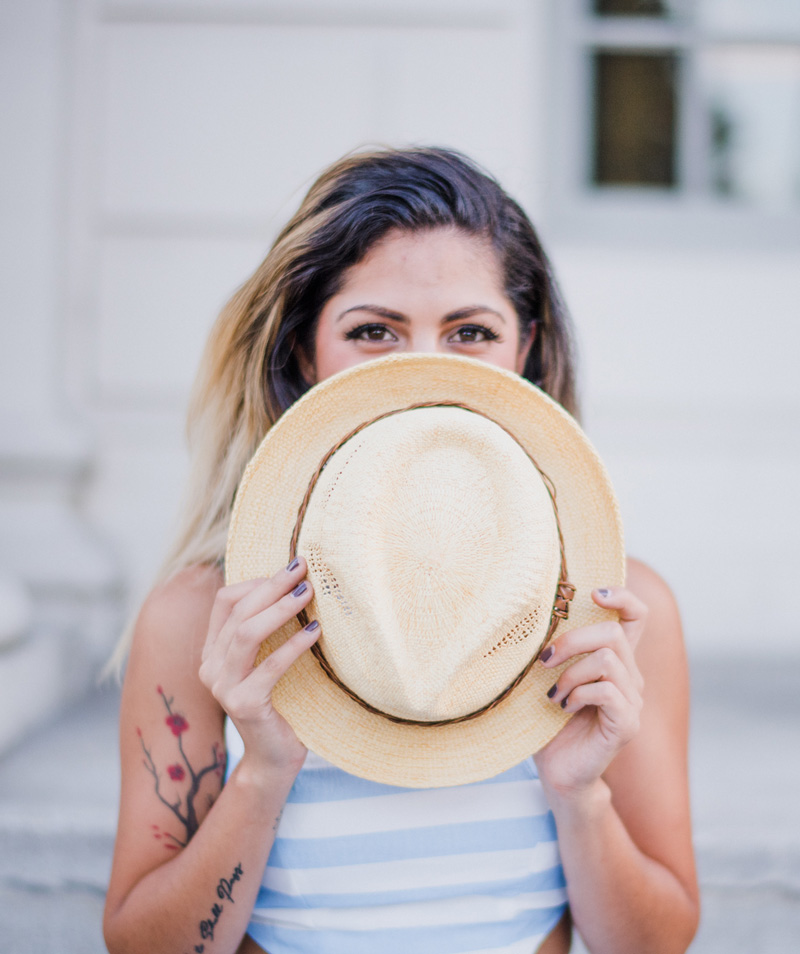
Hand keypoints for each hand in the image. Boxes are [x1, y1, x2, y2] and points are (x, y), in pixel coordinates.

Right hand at [198, 557, 319, 779]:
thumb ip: (269, 630)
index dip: (257, 581)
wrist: (274, 758)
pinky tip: (316, 633)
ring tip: (309, 593)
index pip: (225, 601)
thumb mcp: (269, 660)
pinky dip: (293, 645)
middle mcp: (211, 667)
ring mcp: (223, 687)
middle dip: (273, 586)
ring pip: (247, 633)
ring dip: (281, 609)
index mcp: (213, 651)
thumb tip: (295, 583)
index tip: (291, 569)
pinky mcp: (243, 705)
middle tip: (304, 569)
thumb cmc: (280, 702)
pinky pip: (269, 666)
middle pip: (238, 612)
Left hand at [533, 586, 646, 799]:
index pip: (636, 616)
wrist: (556, 769)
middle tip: (544, 660)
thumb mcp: (548, 675)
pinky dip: (578, 694)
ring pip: (608, 659)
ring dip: (571, 672)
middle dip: (572, 640)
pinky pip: (607, 690)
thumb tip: (537, 613)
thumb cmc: (547, 719)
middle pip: (613, 633)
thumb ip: (555, 647)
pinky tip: (563, 707)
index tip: (593, 594)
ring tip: (554, 693)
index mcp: (614, 660)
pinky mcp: (627, 724)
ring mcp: (633, 701)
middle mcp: (631, 677)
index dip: (622, 597)